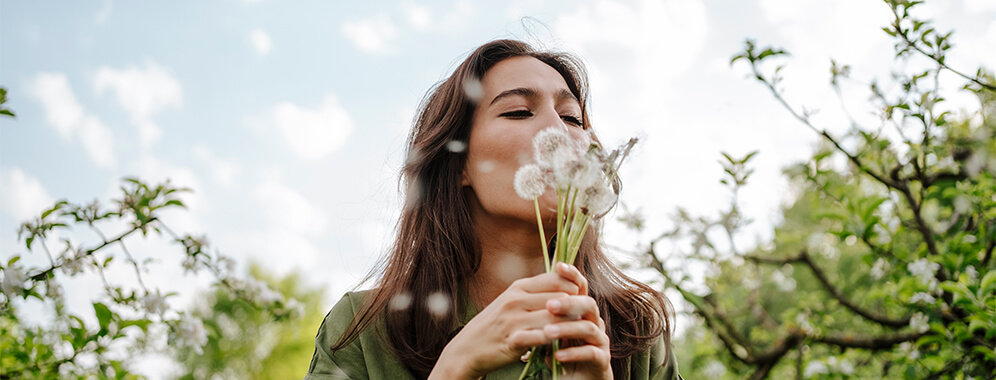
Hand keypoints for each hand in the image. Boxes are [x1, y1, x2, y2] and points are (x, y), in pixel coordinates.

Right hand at [430, 263, 585, 378]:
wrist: (467, 348)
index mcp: (518, 287)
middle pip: (561, 298)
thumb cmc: (494, 325)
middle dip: (576, 308)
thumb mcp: (512, 301)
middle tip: (586, 317)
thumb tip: (564, 284)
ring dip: (569, 325)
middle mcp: (516, 299)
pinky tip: (561, 344)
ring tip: (578, 331)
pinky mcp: (513, 339)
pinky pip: (542, 337)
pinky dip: (555, 341)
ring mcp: (514, 319)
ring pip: (555, 317)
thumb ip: (535, 293)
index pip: (557, 279)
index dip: (575, 288)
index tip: (582, 299)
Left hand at [543, 263, 611, 379]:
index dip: (572, 275)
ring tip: (547, 333)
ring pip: (589, 327)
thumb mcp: (548, 332)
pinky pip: (591, 353)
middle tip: (549, 306)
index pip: (580, 288)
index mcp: (581, 312)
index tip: (558, 266)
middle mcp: (594, 322)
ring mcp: (600, 341)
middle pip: (588, 303)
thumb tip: (522, 290)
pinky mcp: (601, 361)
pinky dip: (574, 353)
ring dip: (567, 329)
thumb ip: (543, 314)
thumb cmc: (560, 354)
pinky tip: (557, 356)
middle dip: (569, 303)